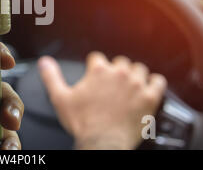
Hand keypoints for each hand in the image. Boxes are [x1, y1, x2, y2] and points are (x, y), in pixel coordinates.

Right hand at [38, 52, 166, 149]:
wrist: (103, 144)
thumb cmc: (83, 123)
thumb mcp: (60, 98)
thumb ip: (51, 77)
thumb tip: (44, 62)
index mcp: (99, 71)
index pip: (97, 58)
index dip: (94, 67)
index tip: (94, 76)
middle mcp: (119, 73)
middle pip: (120, 62)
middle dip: (115, 71)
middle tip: (111, 86)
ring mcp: (137, 85)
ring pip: (139, 69)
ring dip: (134, 75)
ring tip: (129, 87)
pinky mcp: (150, 98)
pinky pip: (158, 81)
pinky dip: (153, 83)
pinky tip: (147, 89)